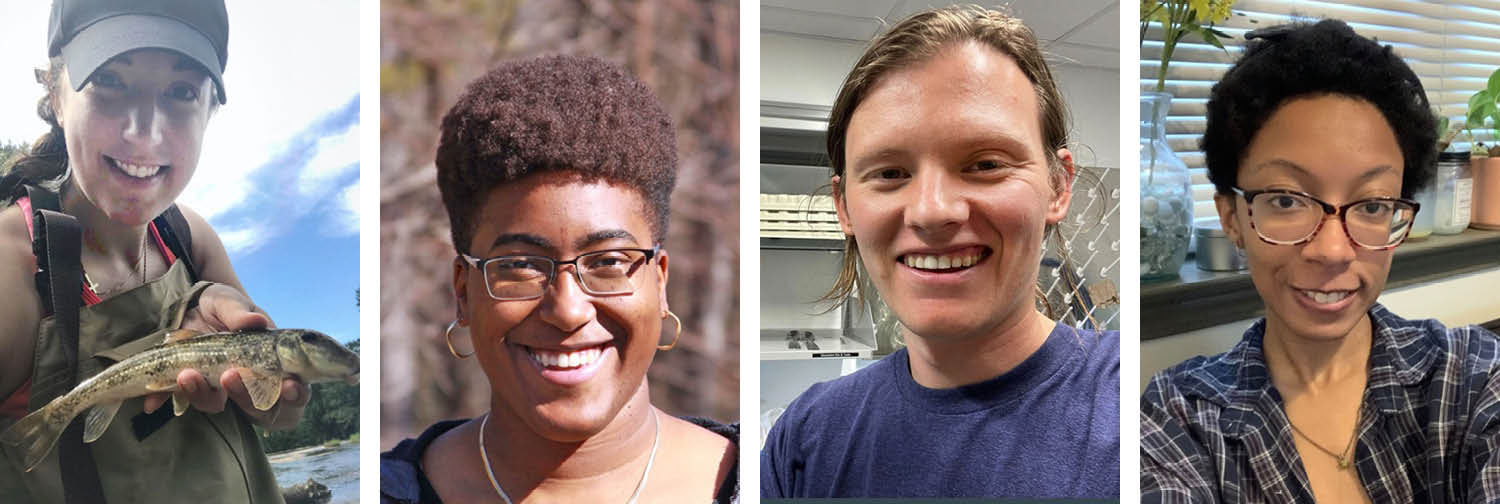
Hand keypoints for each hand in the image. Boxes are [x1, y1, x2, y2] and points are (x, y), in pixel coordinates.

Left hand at [142, 284, 307, 426]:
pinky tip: (153, 401)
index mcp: (270, 360)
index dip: (295, 394)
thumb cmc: (220, 304)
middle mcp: (247, 380)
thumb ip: (240, 313)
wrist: (186, 304)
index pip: (294, 388)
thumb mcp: (229, 301)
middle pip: (257, 406)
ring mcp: (217, 387)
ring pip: (216, 404)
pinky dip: (165, 401)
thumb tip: (256, 322)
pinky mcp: (188, 387)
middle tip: (230, 376)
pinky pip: (179, 401)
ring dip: (202, 394)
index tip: (289, 386)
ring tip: (186, 374)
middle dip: (244, 395)